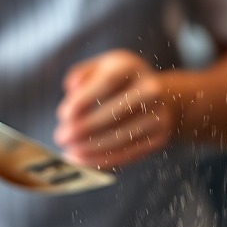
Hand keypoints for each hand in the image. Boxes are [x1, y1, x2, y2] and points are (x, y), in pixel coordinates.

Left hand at [53, 50, 179, 168]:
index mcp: (132, 67)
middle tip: (60, 137)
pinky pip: (128, 152)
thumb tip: (70, 87)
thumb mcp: (103, 67)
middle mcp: (150, 90)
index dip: (84, 99)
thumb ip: (83, 73)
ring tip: (69, 151)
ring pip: (120, 136)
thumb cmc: (122, 82)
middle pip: (115, 112)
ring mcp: (157, 115)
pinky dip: (103, 159)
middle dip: (84, 128)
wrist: (165, 98)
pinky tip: (82, 159)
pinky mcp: (158, 138)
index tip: (63, 115)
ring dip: (91, 147)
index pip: (107, 82)